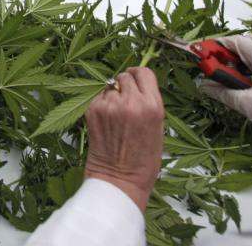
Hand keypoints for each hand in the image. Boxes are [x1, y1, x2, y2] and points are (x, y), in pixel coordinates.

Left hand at [84, 67, 164, 211]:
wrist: (119, 179)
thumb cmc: (143, 159)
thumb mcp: (158, 127)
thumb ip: (149, 103)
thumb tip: (138, 85)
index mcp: (152, 105)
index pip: (144, 72)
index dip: (139, 75)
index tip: (136, 79)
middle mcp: (131, 102)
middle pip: (125, 76)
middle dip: (125, 85)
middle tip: (126, 100)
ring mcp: (110, 106)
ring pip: (110, 87)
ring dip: (113, 96)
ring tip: (117, 118)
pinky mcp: (93, 110)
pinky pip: (99, 99)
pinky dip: (102, 106)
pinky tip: (107, 123)